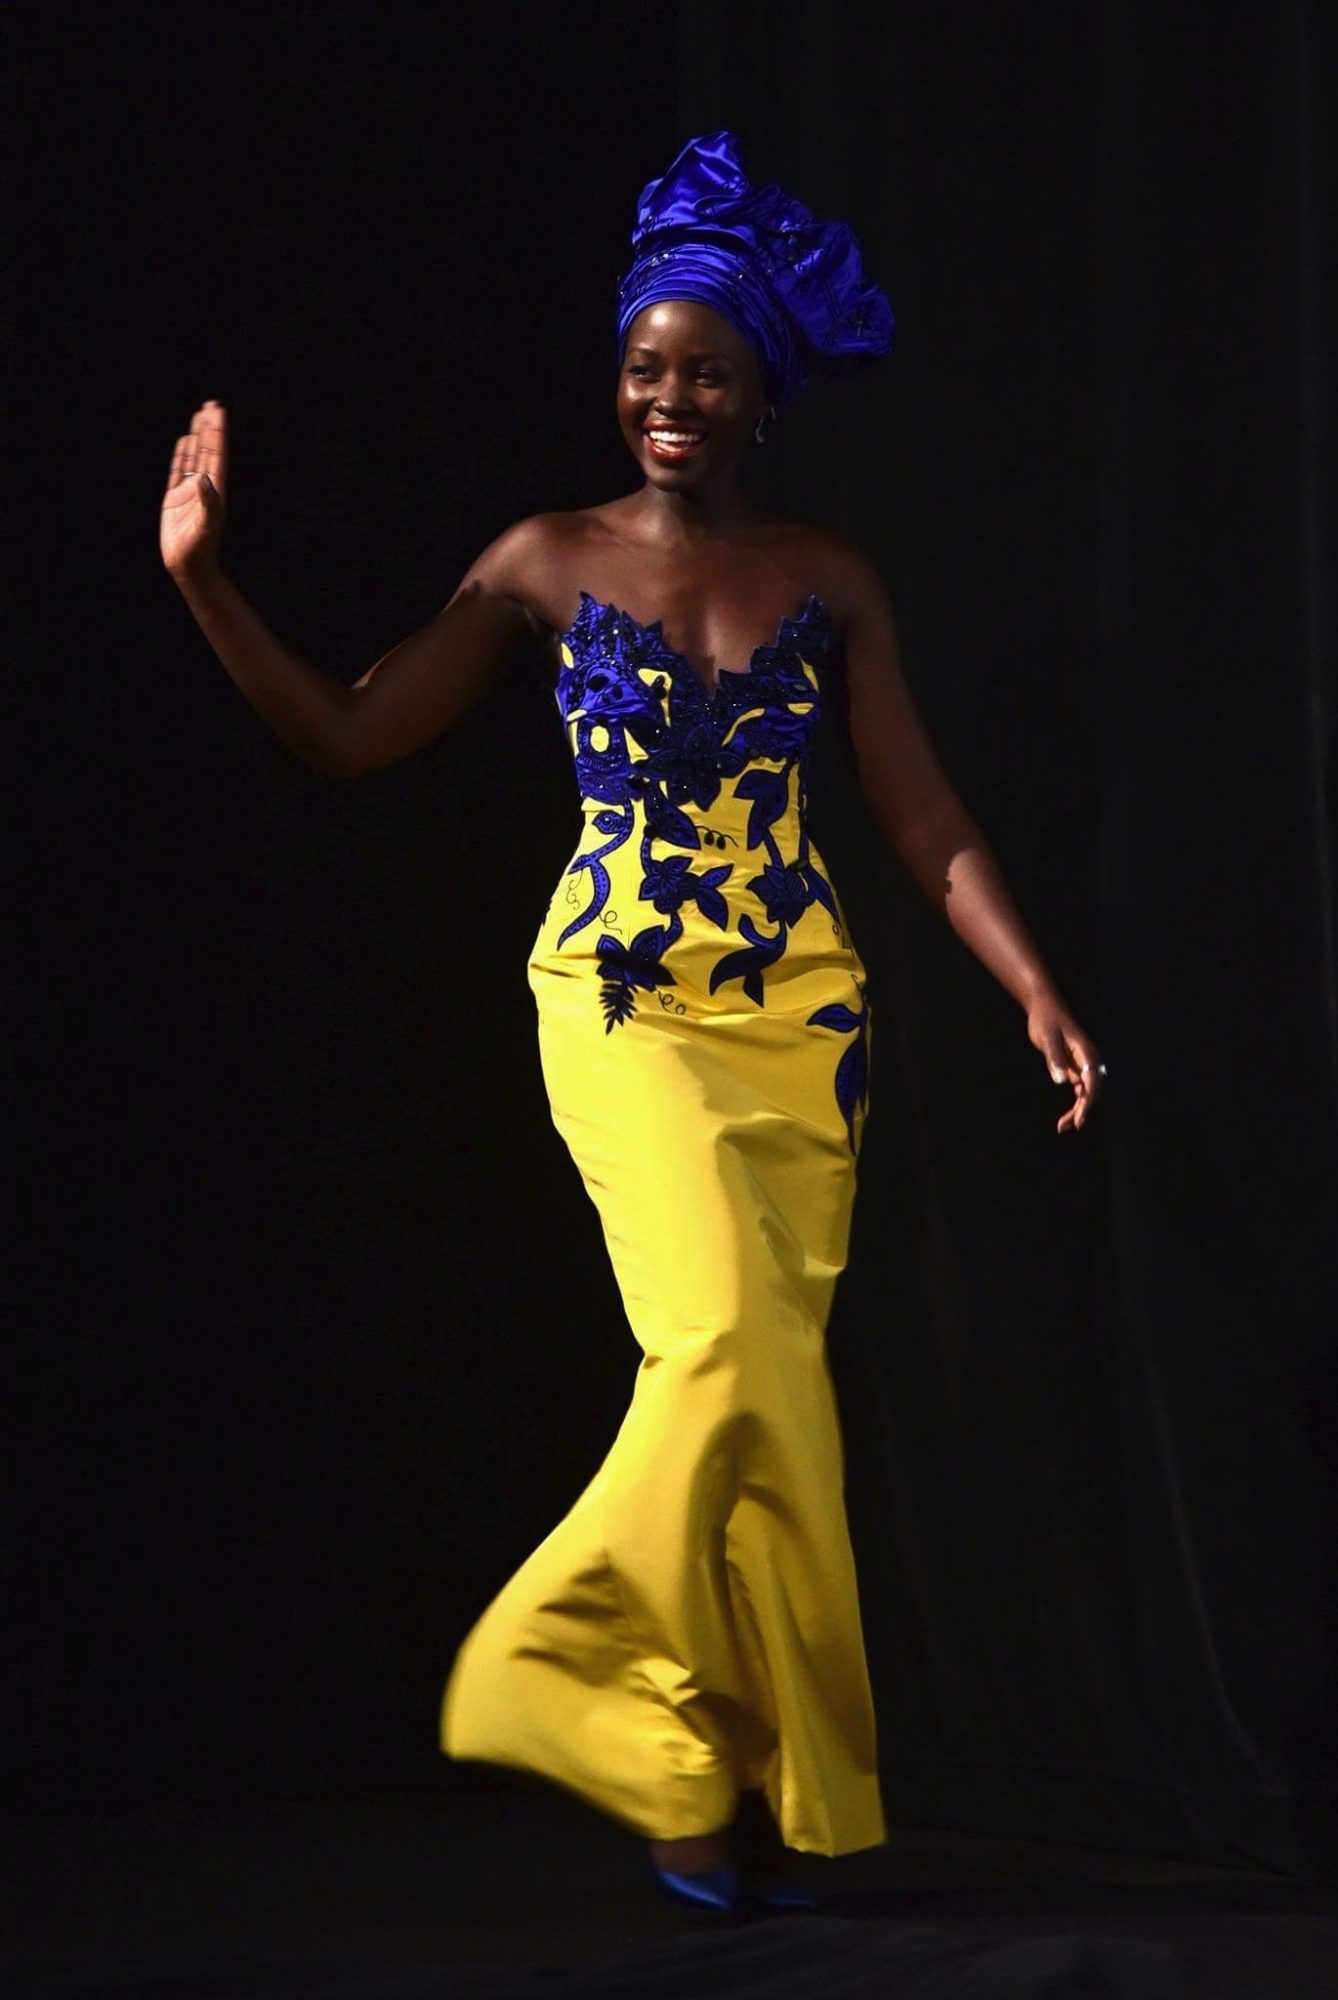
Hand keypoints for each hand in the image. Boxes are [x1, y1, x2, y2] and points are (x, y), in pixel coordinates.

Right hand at [161, 399, 227, 582]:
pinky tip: (183, 442)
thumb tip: (204, 479)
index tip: (219, 411)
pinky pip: (177, 470)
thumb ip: (208, 502)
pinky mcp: (174, 498)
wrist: (188, 567)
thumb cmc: (200, 550)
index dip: (218, 433)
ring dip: (197, 437)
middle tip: (212, 404)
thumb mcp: (207, 525)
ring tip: (200, 416)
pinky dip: (181, 455)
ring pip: (193, 457)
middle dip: (210, 428)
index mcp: (215, 489)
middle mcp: (204, 487)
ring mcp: (189, 491)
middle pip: (207, 450)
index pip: (216, 454)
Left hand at [1025, 992, 1104, 1134]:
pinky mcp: (1075, 1067)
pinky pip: (1080, 1090)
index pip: (1092, 1082)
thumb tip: (1061, 1081)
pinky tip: (1065, 1117)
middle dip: (1082, 1111)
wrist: (1044, 1006)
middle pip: (1092, 1091)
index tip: (1079, 1119)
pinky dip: (1075, 1104)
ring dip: (1078, 1110)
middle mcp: (1089, 1060)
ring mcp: (1083, 1064)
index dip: (1087, 1103)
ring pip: (1087, 1093)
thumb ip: (1054, 1058)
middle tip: (1066, 1127)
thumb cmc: (1046, 1019)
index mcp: (1086, 1053)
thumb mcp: (1047, 1038)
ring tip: (1062, 1127)